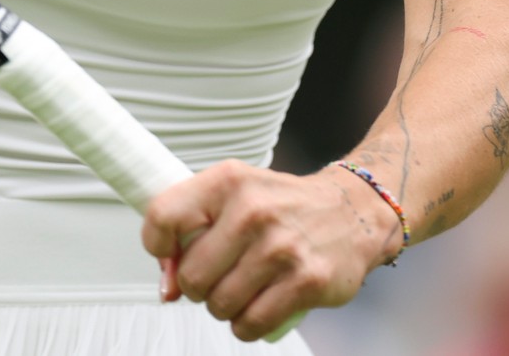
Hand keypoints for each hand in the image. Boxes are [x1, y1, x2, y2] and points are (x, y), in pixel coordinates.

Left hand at [141, 161, 390, 340]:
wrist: (351, 211)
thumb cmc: (282, 206)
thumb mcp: (233, 196)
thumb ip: (192, 233)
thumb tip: (167, 289)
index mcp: (227, 181)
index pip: (163, 216)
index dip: (157, 247)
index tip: (169, 257)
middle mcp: (252, 211)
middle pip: (191, 276)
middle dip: (197, 288)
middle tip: (216, 278)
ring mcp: (281, 248)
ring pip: (220, 305)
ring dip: (223, 308)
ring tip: (240, 291)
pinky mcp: (306, 282)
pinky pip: (252, 324)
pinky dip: (246, 326)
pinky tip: (257, 308)